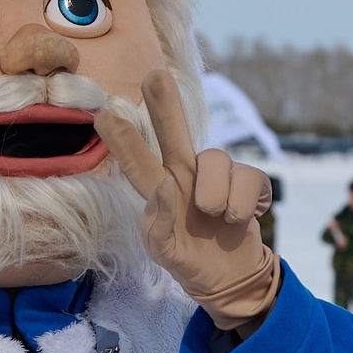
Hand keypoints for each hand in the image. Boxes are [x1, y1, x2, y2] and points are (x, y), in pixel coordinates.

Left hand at [99, 70, 279, 327]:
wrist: (230, 276)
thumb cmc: (188, 257)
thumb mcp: (163, 252)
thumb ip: (157, 225)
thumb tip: (165, 186)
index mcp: (158, 188)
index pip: (136, 161)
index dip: (122, 139)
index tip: (103, 116)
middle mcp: (185, 172)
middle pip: (175, 130)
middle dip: (165, 103)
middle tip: (154, 75)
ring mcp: (217, 175)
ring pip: (215, 160)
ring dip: (216, 197)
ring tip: (217, 219)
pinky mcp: (249, 181)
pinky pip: (247, 178)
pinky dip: (242, 207)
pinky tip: (239, 219)